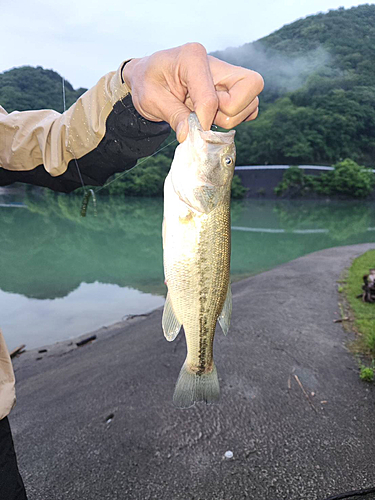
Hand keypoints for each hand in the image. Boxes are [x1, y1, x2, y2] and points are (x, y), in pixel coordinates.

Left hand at [122, 43, 263, 141]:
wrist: (148, 79)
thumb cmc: (148, 83)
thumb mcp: (151, 100)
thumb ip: (173, 116)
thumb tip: (189, 137)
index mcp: (193, 57)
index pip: (212, 97)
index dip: (204, 119)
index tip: (191, 129)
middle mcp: (216, 63)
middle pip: (250, 87)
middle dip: (230, 111)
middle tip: (203, 115)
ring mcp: (227, 76)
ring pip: (252, 101)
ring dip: (231, 117)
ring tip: (204, 115)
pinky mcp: (232, 89)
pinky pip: (250, 108)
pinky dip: (236, 118)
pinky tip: (213, 116)